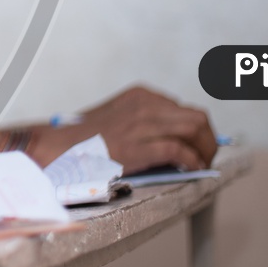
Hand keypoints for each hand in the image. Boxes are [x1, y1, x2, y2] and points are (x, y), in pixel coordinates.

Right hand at [47, 86, 216, 173]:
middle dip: (207, 139)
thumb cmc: (84, 138)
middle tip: (205, 156)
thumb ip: (142, 122)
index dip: (195, 130)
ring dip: (205, 150)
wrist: (59, 147)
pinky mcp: (138, 146)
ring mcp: (141, 125)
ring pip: (194, 130)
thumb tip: (174, 141)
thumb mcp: (116, 117)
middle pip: (196, 117)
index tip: (196, 145)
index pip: (182, 109)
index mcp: (140, 96)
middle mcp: (144, 106)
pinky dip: (192, 161)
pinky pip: (179, 151)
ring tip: (202, 164)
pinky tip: (191, 170)